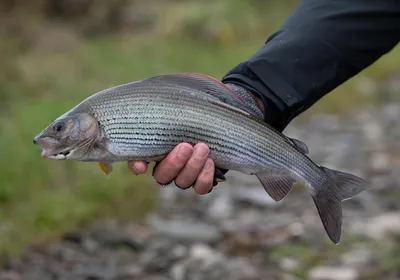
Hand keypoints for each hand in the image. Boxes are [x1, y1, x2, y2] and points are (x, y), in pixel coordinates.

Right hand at [127, 74, 264, 194]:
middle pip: (162, 176)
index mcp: (155, 149)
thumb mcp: (180, 106)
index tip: (141, 166)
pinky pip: (201, 188)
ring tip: (203, 147)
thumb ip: (167, 105)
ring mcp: (186, 175)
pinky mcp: (203, 180)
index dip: (136, 166)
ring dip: (192, 166)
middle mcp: (168, 166)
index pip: (137, 162)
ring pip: (182, 182)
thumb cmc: (195, 112)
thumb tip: (155, 94)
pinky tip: (211, 162)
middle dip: (174, 162)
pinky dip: (205, 177)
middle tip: (185, 146)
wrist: (221, 119)